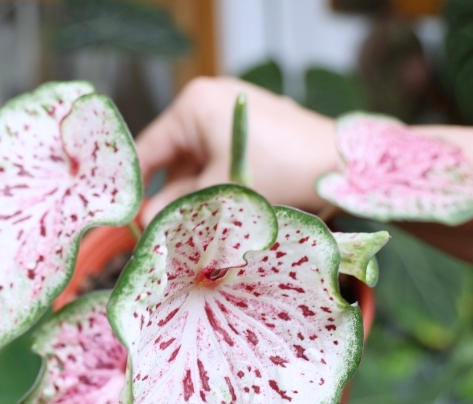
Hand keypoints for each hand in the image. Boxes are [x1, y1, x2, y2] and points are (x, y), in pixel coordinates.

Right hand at [136, 77, 337, 222]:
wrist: (341, 167)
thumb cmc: (279, 172)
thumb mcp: (219, 192)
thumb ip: (175, 206)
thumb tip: (143, 224)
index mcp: (193, 105)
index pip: (148, 150)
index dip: (137, 189)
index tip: (130, 222)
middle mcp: (210, 100)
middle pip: (174, 158)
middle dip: (170, 197)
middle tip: (163, 234)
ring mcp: (235, 112)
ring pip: (199, 162)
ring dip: (195, 196)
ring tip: (194, 230)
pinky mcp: (256, 128)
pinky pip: (222, 159)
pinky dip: (218, 185)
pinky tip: (220, 215)